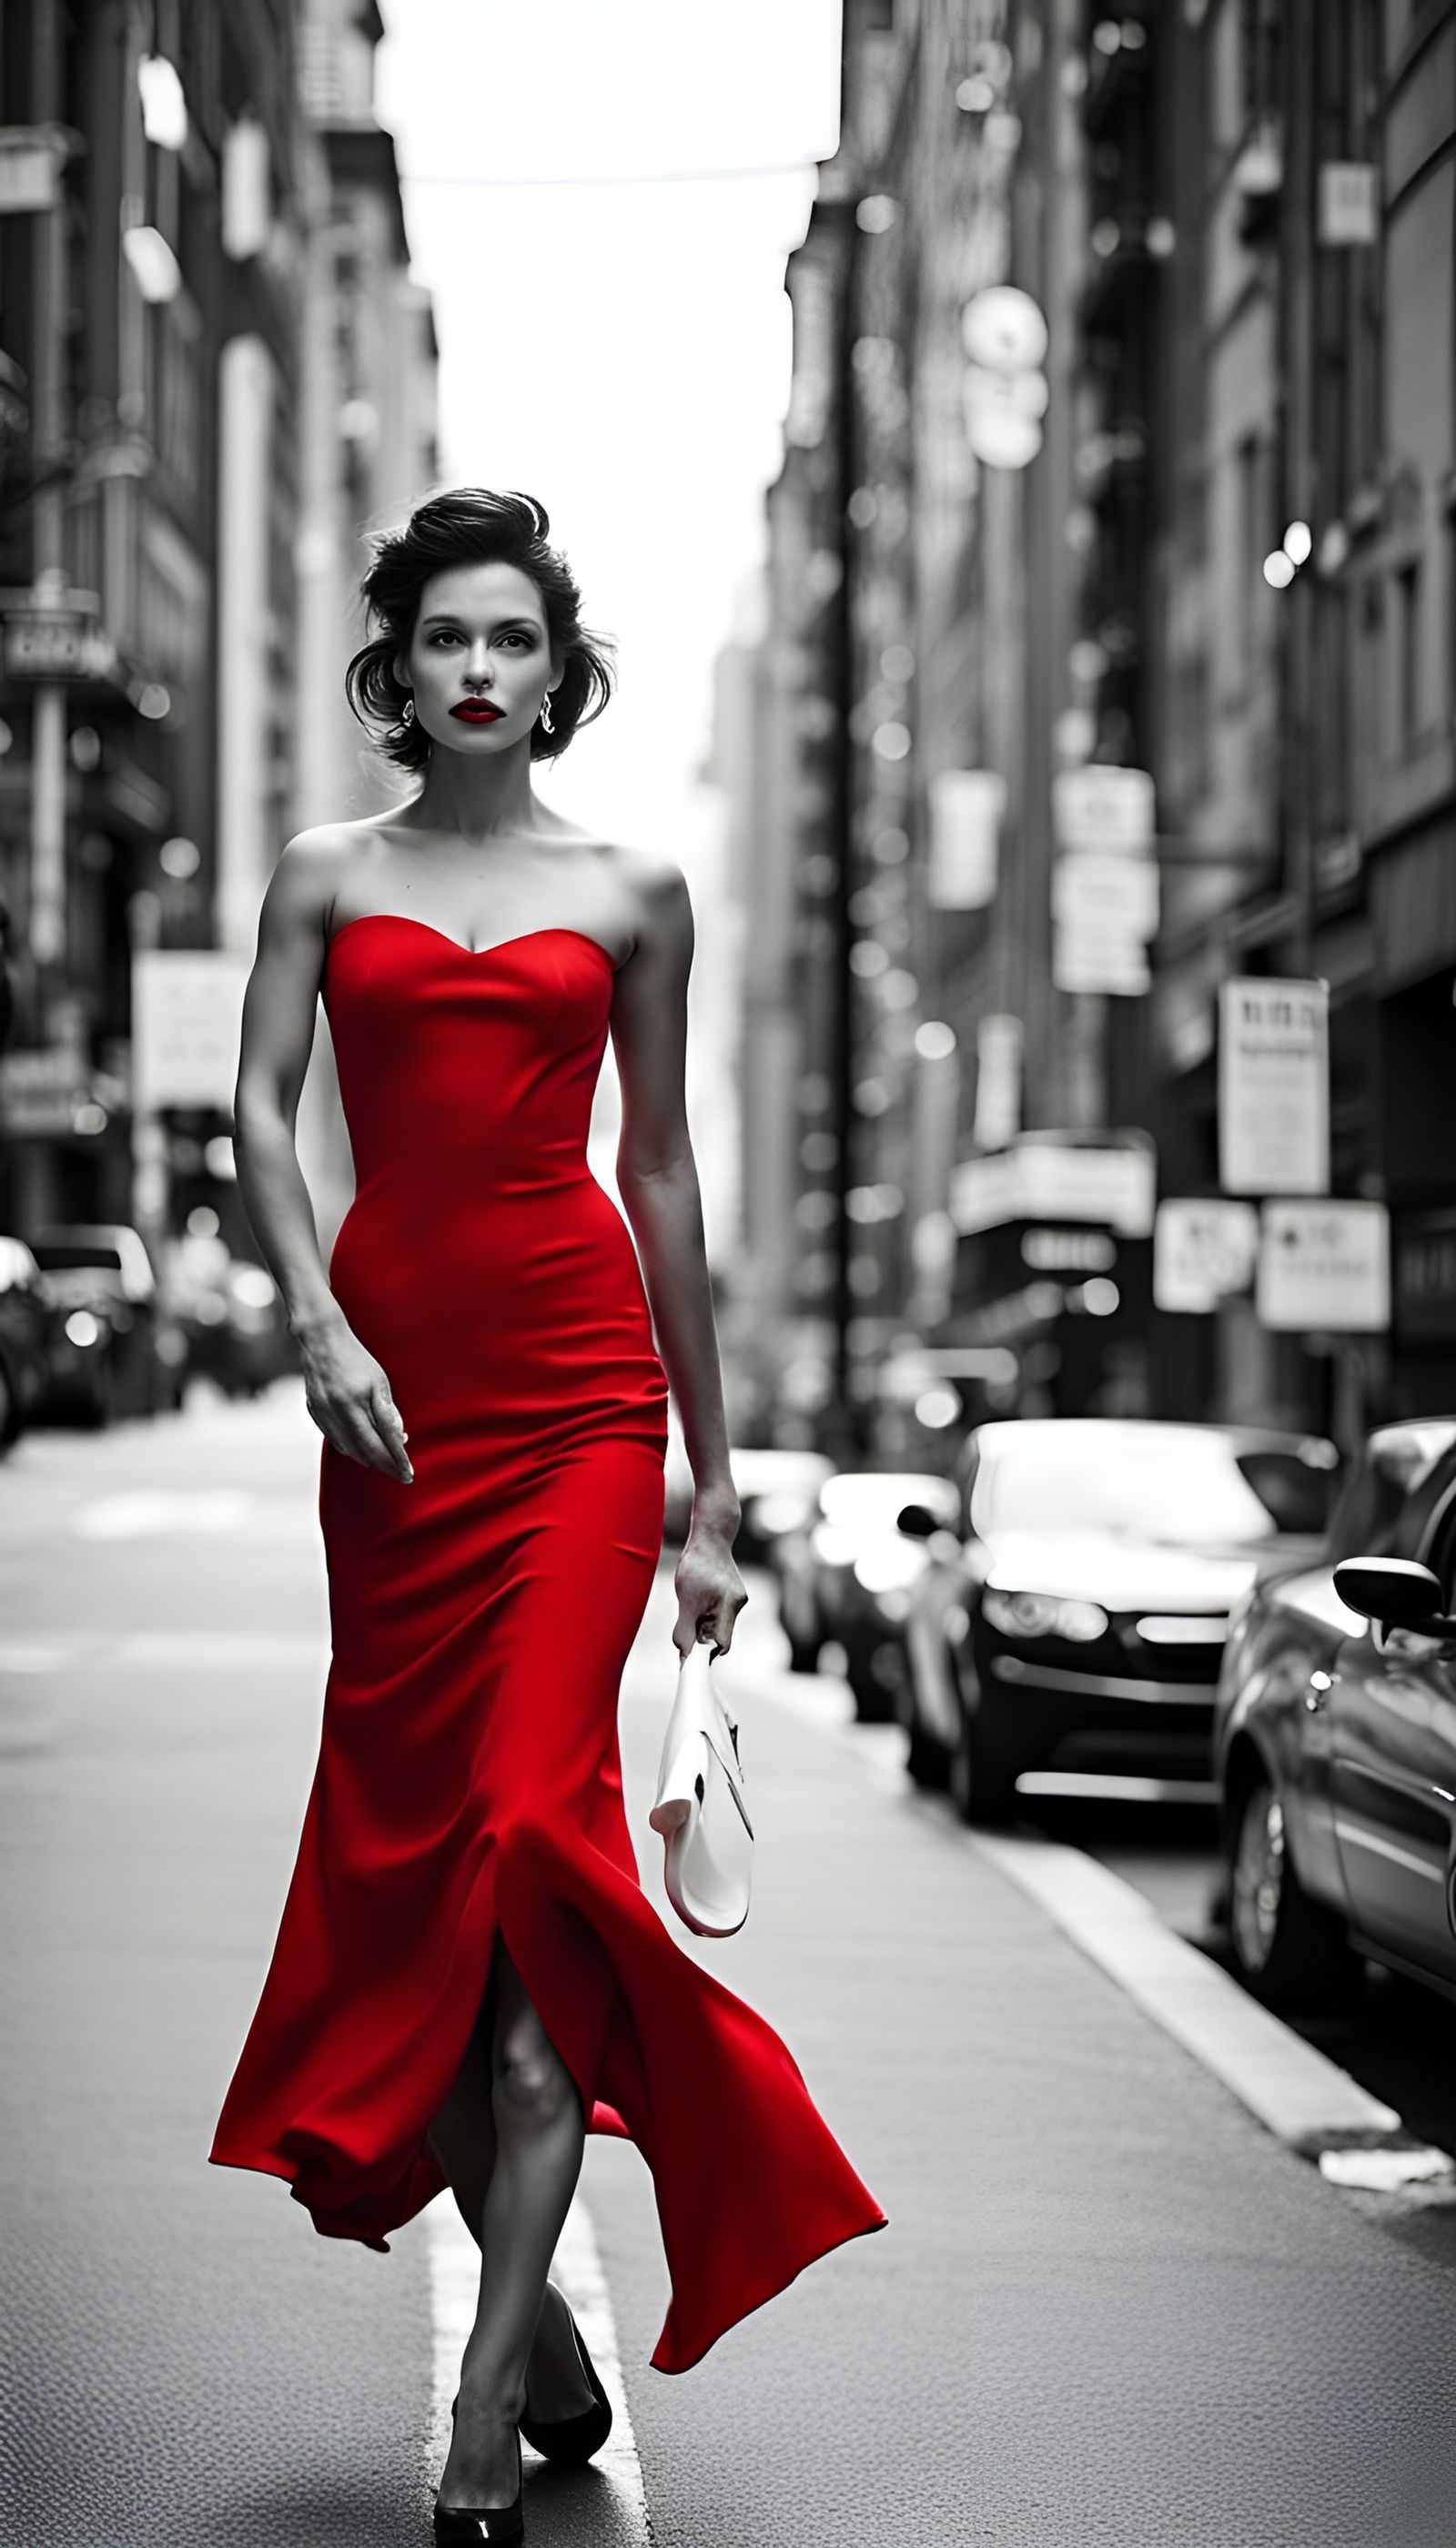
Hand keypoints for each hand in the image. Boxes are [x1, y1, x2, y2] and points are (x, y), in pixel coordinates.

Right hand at [299, 1314, 412, 1482]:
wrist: (321, 1340)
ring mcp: (323, 1411)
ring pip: (347, 1448)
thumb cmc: (356, 1358)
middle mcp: (338, 1408)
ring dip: (368, 1460)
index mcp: (357, 1399)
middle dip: (385, 1465)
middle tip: (401, 1475)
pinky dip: (350, 1448)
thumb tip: (398, 1438)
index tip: (408, 1473)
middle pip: (364, 1449)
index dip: (396, 1458)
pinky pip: (334, 1438)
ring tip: (385, 1465)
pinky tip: (361, 1451)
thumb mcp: (378, 1380)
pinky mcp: (313, 1410)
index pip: (382, 1438)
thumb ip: (387, 1410)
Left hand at [673, 1512, 746, 1657]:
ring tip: (691, 1603)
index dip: (705, 1655)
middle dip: (701, 1637)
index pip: (721, 1644)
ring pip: (718, 1624)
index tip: (689, 1659)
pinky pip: (718, 1613)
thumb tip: (684, 1655)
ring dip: (702, 1624)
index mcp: (729, 1606)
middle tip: (685, 1629)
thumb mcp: (686, 1600)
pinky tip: (698, 1597)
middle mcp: (738, 1604)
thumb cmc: (696, 1565)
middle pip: (720, 1636)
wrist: (710, 1538)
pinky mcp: (734, 1594)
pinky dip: (706, 1613)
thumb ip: (685, 1629)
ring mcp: (738, 1599)